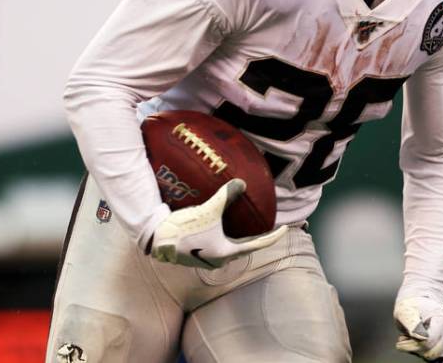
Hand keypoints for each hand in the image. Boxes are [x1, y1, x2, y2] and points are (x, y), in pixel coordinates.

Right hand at [150, 178, 286, 268]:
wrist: (157, 239)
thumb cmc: (185, 228)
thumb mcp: (209, 209)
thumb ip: (226, 195)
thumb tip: (242, 182)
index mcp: (226, 253)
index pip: (258, 245)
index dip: (273, 236)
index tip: (285, 229)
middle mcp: (220, 260)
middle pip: (245, 248)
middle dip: (257, 238)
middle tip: (268, 227)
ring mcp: (208, 260)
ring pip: (231, 248)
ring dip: (241, 239)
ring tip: (248, 227)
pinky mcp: (198, 256)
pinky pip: (220, 247)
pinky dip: (227, 238)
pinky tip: (225, 229)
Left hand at [394, 296, 442, 362]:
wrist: (422, 305)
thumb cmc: (412, 308)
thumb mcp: (405, 310)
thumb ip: (411, 323)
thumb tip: (419, 336)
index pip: (428, 342)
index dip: (412, 345)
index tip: (401, 340)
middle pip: (434, 353)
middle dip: (417, 350)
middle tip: (408, 340)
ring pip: (439, 359)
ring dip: (424, 354)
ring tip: (417, 341)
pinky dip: (433, 358)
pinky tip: (425, 347)